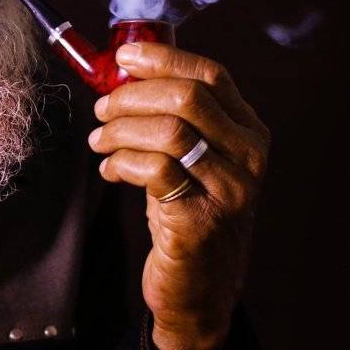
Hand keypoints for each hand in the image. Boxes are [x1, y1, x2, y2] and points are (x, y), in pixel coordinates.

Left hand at [87, 40, 270, 349]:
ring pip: (168, 131)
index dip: (163, 58)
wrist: (200, 290)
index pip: (211, 76)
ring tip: (99, 140)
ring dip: (120, 129)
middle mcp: (249, 158)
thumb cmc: (190, 214)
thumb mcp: (195, 160)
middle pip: (188, 98)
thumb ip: (176, 118)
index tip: (123, 58)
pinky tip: (110, 170)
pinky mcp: (200, 221)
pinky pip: (154, 171)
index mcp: (250, 133)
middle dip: (132, 96)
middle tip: (102, 109)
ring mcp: (229, 191)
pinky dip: (121, 163)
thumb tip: (127, 71)